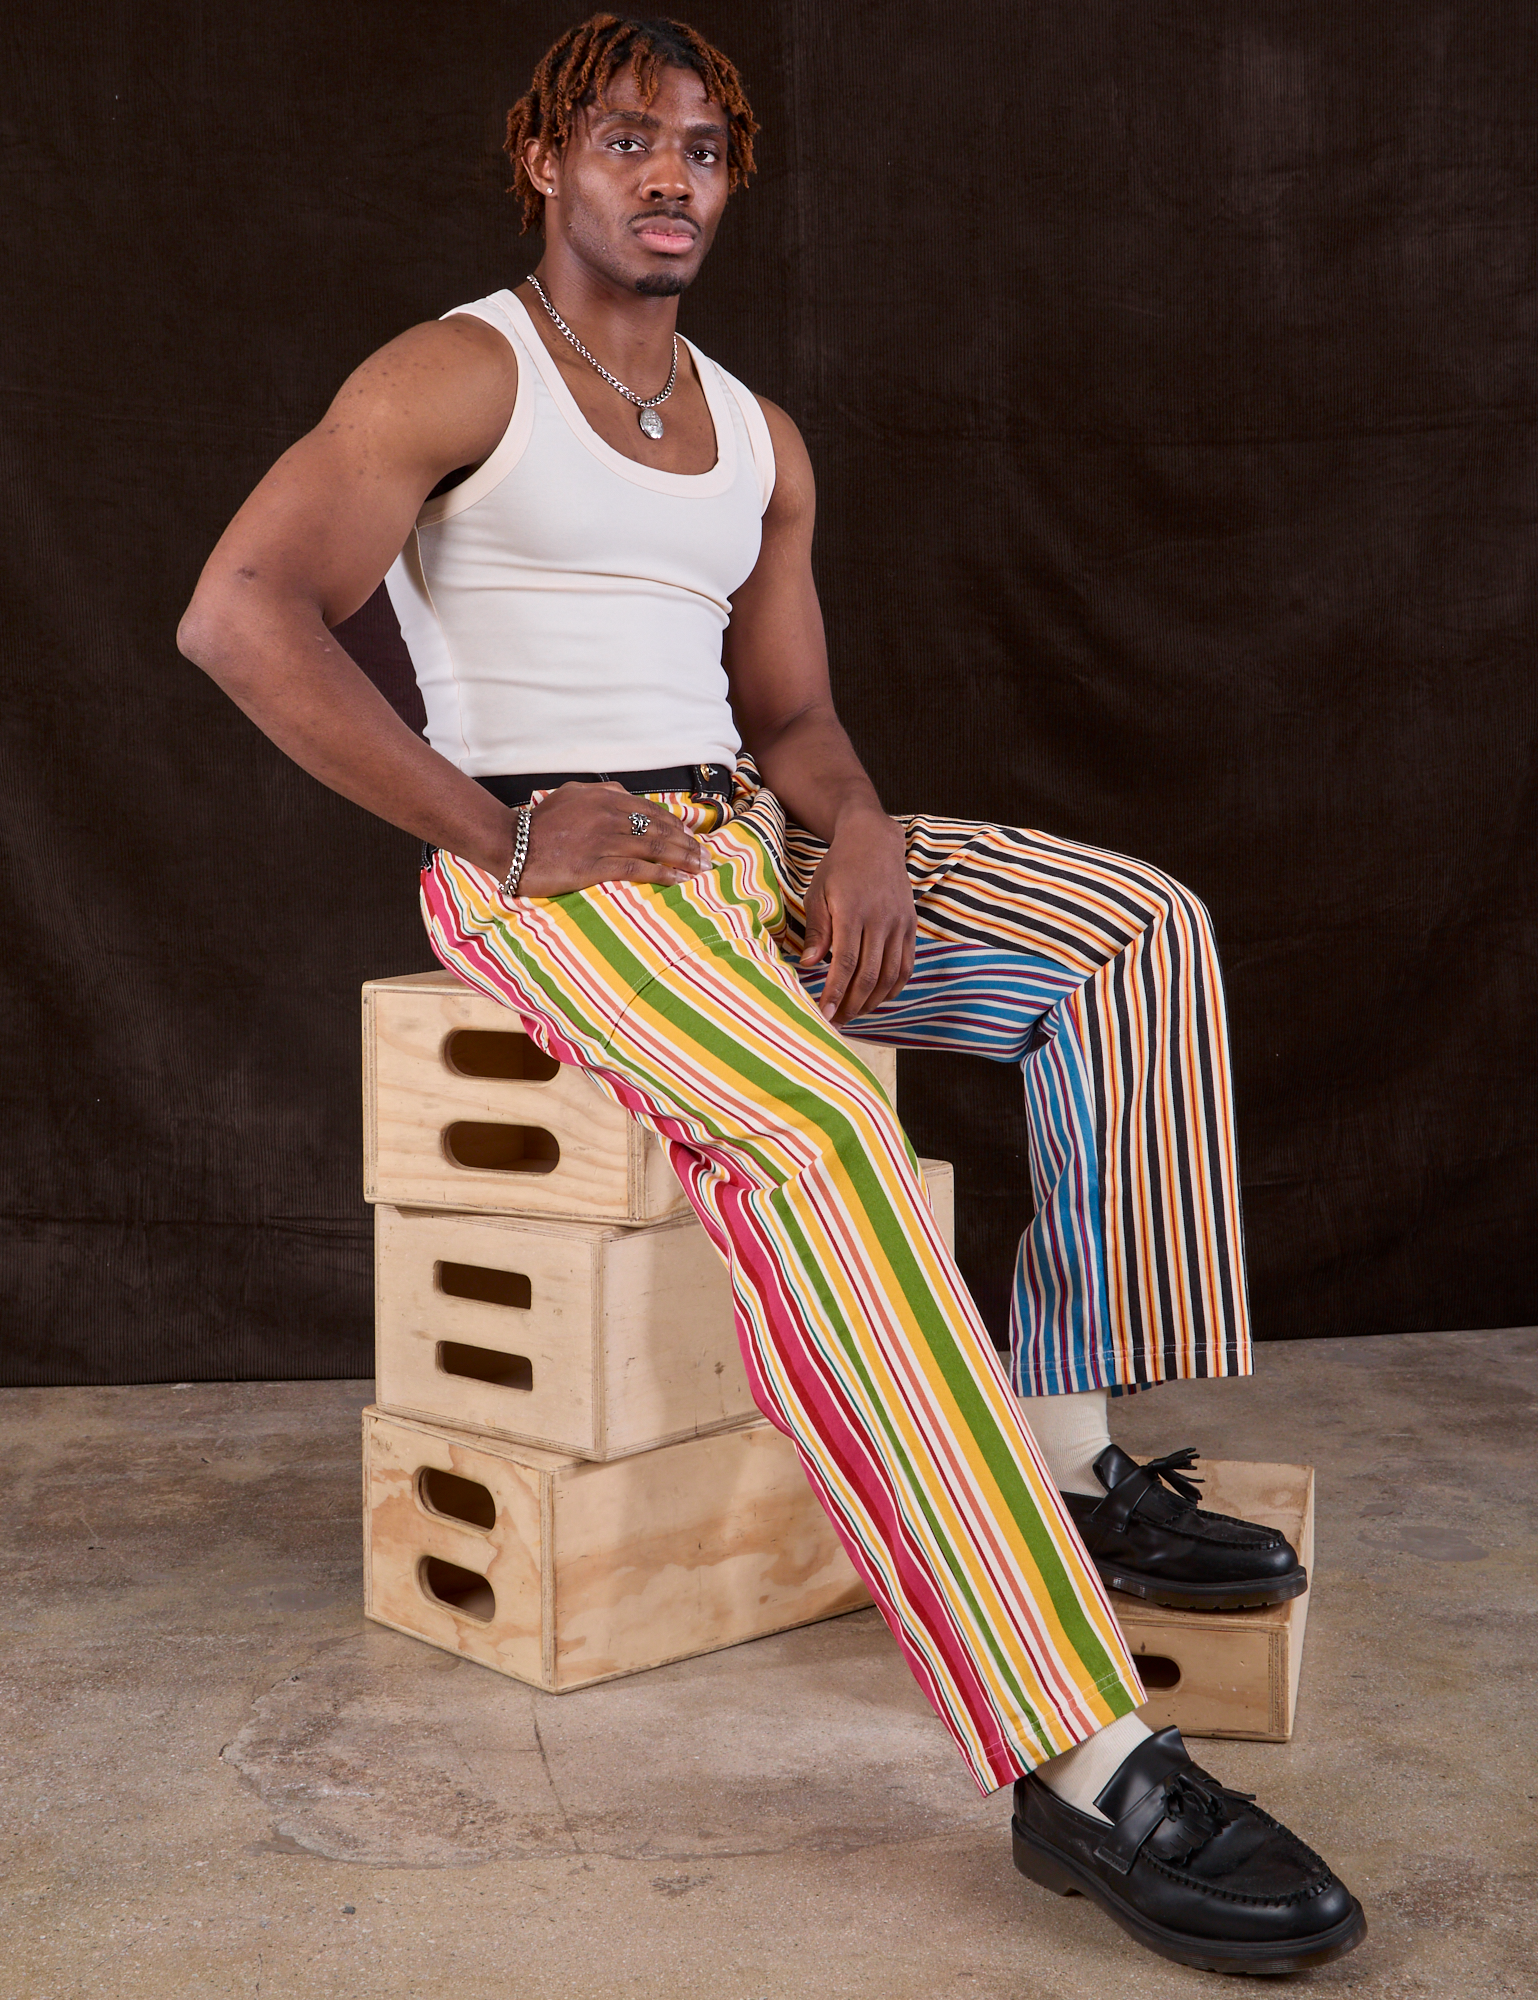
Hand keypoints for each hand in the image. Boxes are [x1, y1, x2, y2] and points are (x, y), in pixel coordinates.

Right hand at [515, 782, 707, 896]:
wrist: (512, 845)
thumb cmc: (541, 824)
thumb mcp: (571, 795)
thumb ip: (602, 793)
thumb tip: (627, 795)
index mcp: (605, 797)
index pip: (651, 810)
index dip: (677, 825)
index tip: (692, 837)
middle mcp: (608, 815)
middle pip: (659, 828)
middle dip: (687, 843)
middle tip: (706, 857)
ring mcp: (603, 841)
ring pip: (654, 847)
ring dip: (683, 859)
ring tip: (700, 869)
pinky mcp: (595, 866)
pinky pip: (638, 869)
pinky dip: (663, 874)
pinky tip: (679, 880)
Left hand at [799, 809, 914, 1022]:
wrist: (875, 842)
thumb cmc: (839, 868)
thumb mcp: (818, 893)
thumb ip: (817, 930)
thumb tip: (810, 964)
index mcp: (853, 912)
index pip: (846, 963)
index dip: (835, 992)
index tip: (824, 1014)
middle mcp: (880, 920)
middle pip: (869, 975)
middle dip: (851, 1004)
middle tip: (835, 1021)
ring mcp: (900, 924)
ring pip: (889, 975)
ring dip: (872, 1001)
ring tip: (853, 1013)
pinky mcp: (911, 926)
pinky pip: (906, 965)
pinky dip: (894, 988)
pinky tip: (878, 999)